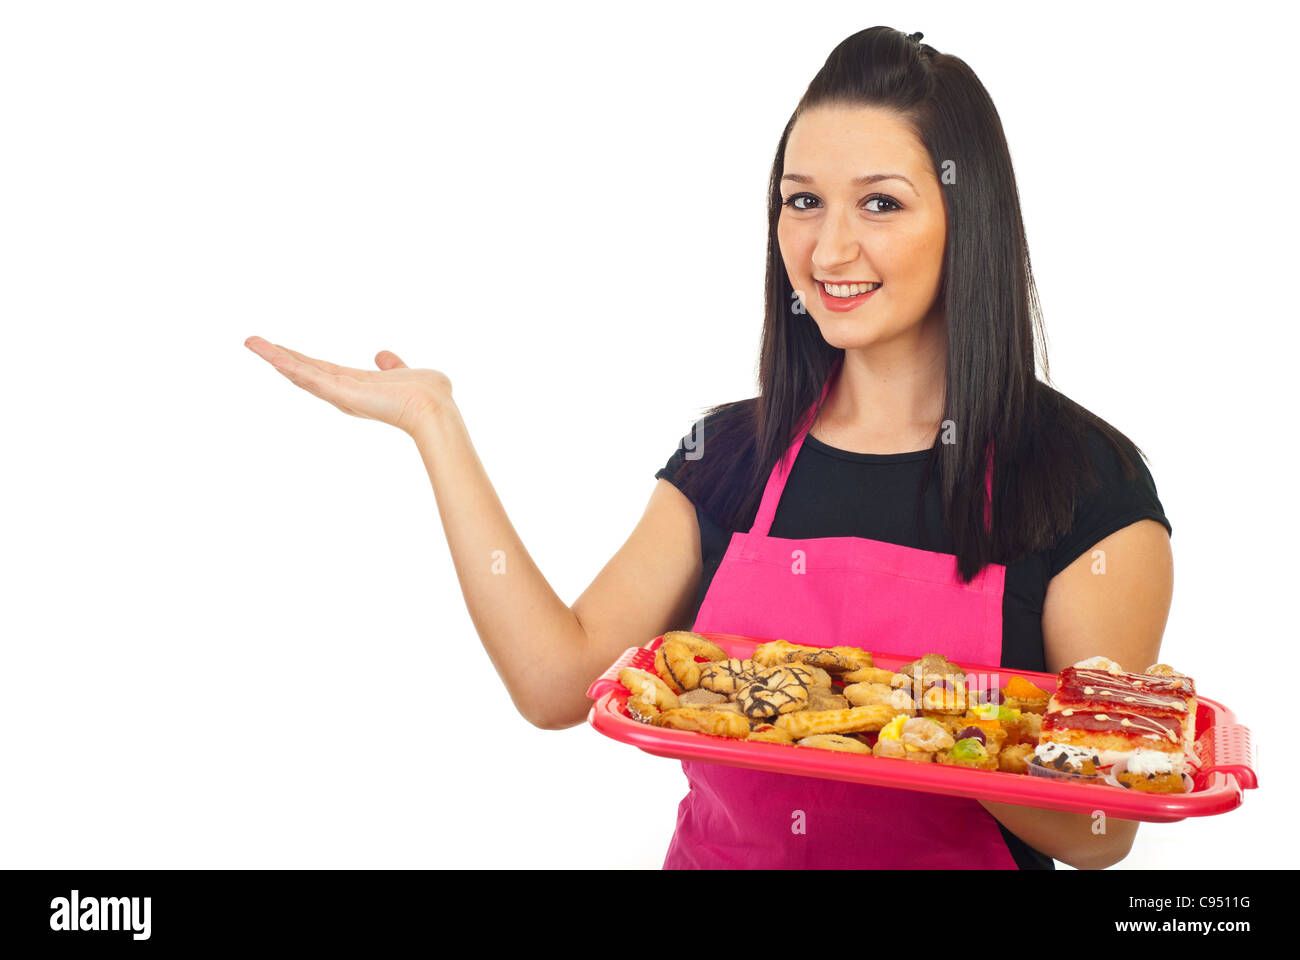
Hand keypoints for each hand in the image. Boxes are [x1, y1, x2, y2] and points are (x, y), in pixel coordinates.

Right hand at [244, 336, 452, 436]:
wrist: (436, 409)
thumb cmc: (429, 396)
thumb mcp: (407, 372)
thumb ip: (393, 364)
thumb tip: (383, 354)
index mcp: (357, 385)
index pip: (321, 370)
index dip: (300, 360)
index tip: (280, 349)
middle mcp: (344, 392)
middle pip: (304, 372)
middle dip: (278, 357)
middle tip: (251, 342)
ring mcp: (341, 394)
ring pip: (301, 374)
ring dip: (275, 358)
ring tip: (251, 343)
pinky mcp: (343, 393)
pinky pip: (311, 377)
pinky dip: (291, 367)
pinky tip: (273, 356)